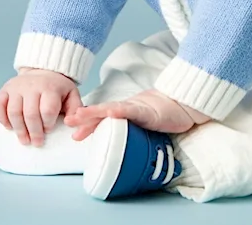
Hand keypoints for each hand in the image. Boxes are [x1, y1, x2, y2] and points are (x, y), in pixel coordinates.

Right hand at [0, 68, 82, 146]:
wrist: (43, 71)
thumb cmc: (58, 89)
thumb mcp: (72, 95)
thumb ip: (76, 110)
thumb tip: (71, 124)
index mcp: (50, 87)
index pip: (47, 110)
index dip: (48, 124)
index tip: (49, 130)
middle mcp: (31, 85)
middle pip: (30, 114)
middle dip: (34, 132)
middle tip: (37, 143)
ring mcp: (16, 86)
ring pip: (14, 112)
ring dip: (19, 129)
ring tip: (24, 140)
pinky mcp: (5, 89)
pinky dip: (1, 118)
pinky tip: (9, 127)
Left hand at [64, 89, 209, 140]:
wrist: (183, 104)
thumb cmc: (164, 115)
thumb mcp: (143, 126)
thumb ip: (131, 132)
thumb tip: (120, 148)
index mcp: (125, 114)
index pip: (103, 119)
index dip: (88, 124)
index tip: (73, 133)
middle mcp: (127, 109)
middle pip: (102, 112)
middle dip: (84, 117)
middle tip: (68, 122)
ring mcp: (136, 108)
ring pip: (112, 109)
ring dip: (95, 112)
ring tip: (80, 115)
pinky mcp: (148, 111)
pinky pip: (132, 110)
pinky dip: (120, 111)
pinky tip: (110, 111)